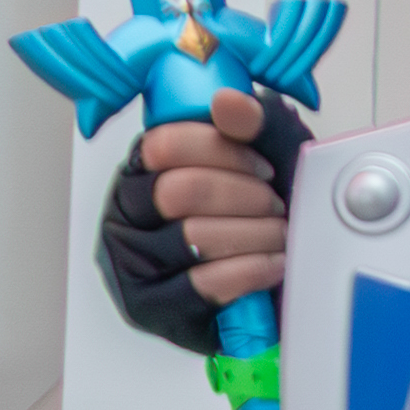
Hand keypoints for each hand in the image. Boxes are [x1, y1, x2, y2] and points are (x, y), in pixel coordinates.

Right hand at [101, 89, 303, 356]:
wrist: (282, 279)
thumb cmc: (265, 215)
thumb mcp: (273, 157)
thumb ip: (256, 124)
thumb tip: (229, 102)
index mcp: (144, 169)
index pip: (163, 144)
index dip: (223, 151)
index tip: (262, 166)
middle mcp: (127, 213)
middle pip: (179, 190)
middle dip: (245, 197)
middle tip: (275, 205)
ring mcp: (131, 262)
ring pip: (194, 236)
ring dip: (257, 234)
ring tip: (279, 235)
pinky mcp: (150, 307)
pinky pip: (203, 284)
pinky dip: (252, 270)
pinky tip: (273, 263)